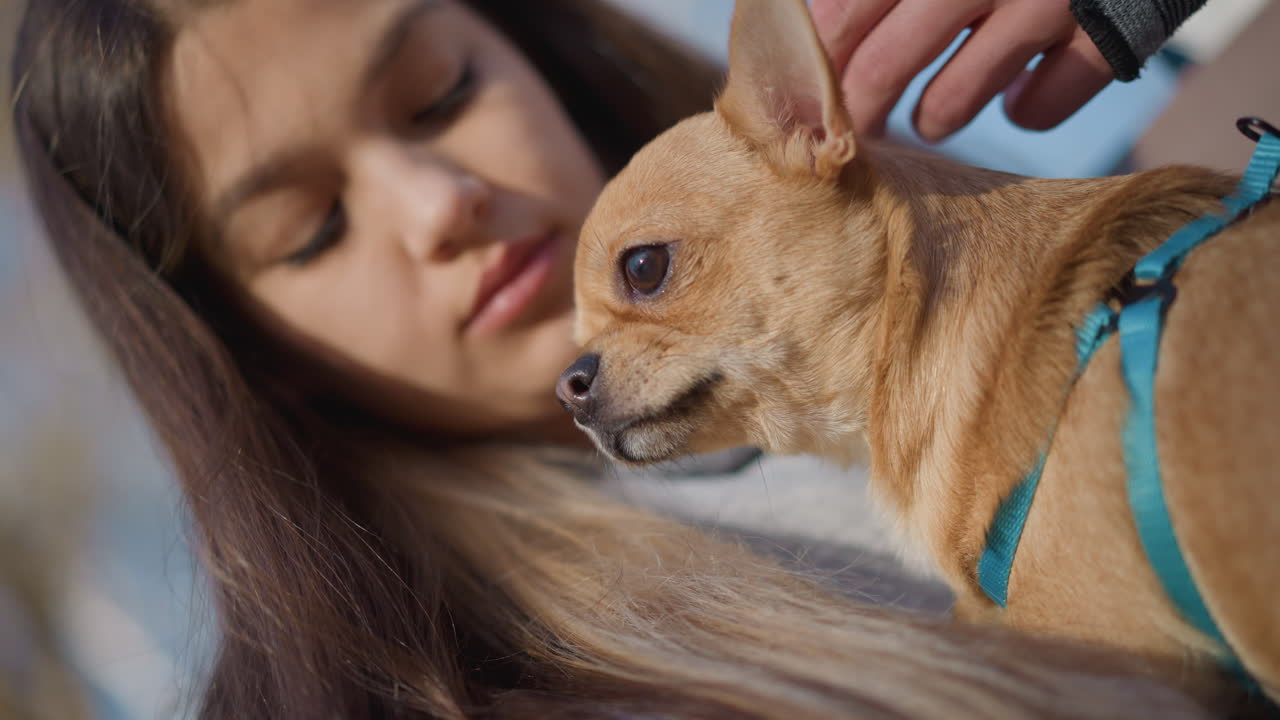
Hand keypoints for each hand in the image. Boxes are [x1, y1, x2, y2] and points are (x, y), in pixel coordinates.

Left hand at [810, 0, 1113, 141]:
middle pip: (880, 68)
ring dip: (933, 118)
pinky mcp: (1102, 35)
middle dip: (857, 111)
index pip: (839, 16)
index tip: (807, 90)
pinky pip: (1039, 111)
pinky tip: (1019, 96)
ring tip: (931, 113)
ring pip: (950, 104)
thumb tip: (812, 20)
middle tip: (855, 126)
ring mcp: (1044, 3)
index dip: (814, 64)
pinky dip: (1025, 111)